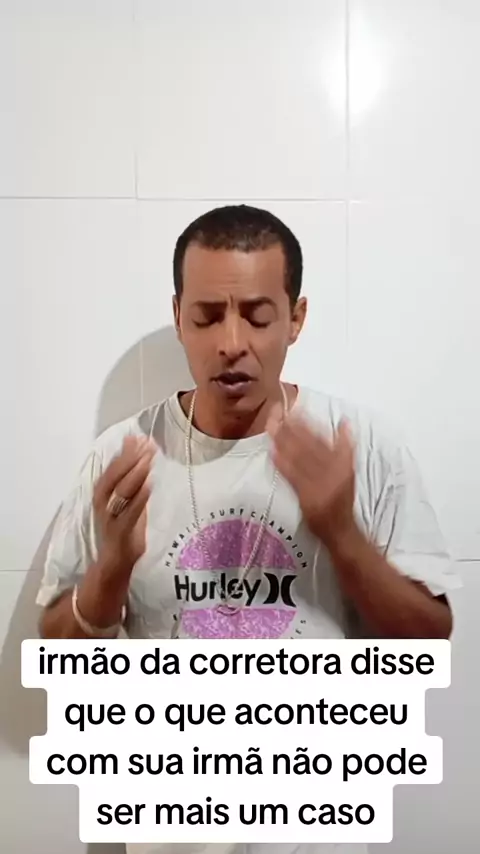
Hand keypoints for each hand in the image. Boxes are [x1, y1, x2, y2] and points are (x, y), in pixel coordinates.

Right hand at [93, 435, 155, 571]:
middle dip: (131, 458)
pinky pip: (129, 512)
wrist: (115, 561)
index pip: (113, 467)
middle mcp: (103, 502)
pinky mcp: (119, 531)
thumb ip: (132, 476)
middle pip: (115, 476)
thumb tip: (140, 449)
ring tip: (148, 459)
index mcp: (103, 492)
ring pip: (121, 491)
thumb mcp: (128, 499)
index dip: (126, 451)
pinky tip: (149, 484)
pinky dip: (139, 497)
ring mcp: (110, 516)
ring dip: (135, 473)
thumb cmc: (124, 527)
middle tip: (147, 444)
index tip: (140, 437)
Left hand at [268, 407, 355, 548]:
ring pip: (298, 457)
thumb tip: (344, 421)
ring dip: (283, 440)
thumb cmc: (343, 498)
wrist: (341, 529)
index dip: (305, 420)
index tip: (291, 408)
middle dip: (290, 426)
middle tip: (275, 410)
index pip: (320, 436)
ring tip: (271, 424)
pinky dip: (282, 462)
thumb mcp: (349, 470)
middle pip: (308, 444)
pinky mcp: (307, 497)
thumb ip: (345, 445)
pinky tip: (272, 450)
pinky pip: (292, 476)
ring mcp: (319, 485)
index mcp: (342, 462)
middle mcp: (332, 471)